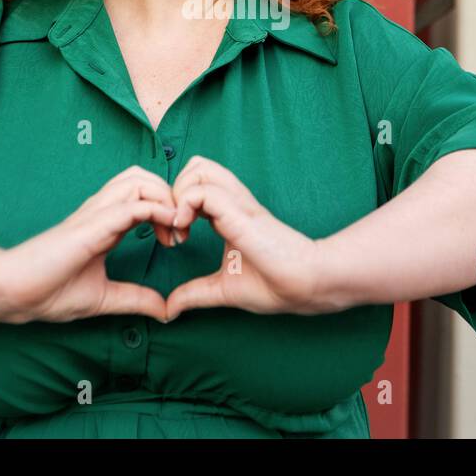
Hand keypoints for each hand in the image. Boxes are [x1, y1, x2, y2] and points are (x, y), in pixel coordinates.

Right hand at [0, 166, 180, 323]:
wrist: (13, 292)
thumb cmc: (48, 291)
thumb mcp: (104, 298)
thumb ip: (135, 299)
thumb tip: (165, 310)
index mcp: (106, 224)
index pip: (144, 195)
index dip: (169, 209)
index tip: (178, 240)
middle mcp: (101, 212)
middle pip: (144, 176)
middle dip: (171, 196)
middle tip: (180, 231)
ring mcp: (95, 215)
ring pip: (138, 180)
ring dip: (165, 198)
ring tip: (173, 230)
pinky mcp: (90, 226)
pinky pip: (129, 205)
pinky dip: (154, 210)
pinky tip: (166, 229)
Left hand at [162, 156, 337, 320]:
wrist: (305, 286)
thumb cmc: (274, 285)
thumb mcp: (222, 289)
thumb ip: (194, 293)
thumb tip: (170, 310)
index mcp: (228, 215)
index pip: (196, 186)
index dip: (175, 205)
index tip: (174, 239)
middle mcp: (232, 203)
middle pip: (197, 166)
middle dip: (174, 190)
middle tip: (175, 226)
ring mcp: (237, 205)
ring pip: (199, 169)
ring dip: (179, 194)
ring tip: (180, 226)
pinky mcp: (240, 214)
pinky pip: (203, 191)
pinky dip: (184, 205)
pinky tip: (185, 230)